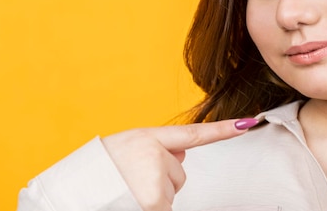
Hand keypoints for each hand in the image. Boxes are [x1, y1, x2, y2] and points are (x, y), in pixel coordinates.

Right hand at [102, 118, 256, 210]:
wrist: (79, 188)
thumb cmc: (103, 169)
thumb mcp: (131, 147)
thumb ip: (159, 148)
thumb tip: (183, 154)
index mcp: (149, 137)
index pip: (193, 133)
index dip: (222, 129)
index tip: (247, 124)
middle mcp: (155, 153)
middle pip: (179, 172)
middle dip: (163, 179)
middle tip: (135, 179)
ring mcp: (156, 177)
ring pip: (173, 190)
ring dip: (156, 193)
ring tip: (131, 188)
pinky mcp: (155, 201)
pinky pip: (166, 206)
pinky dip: (154, 207)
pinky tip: (135, 200)